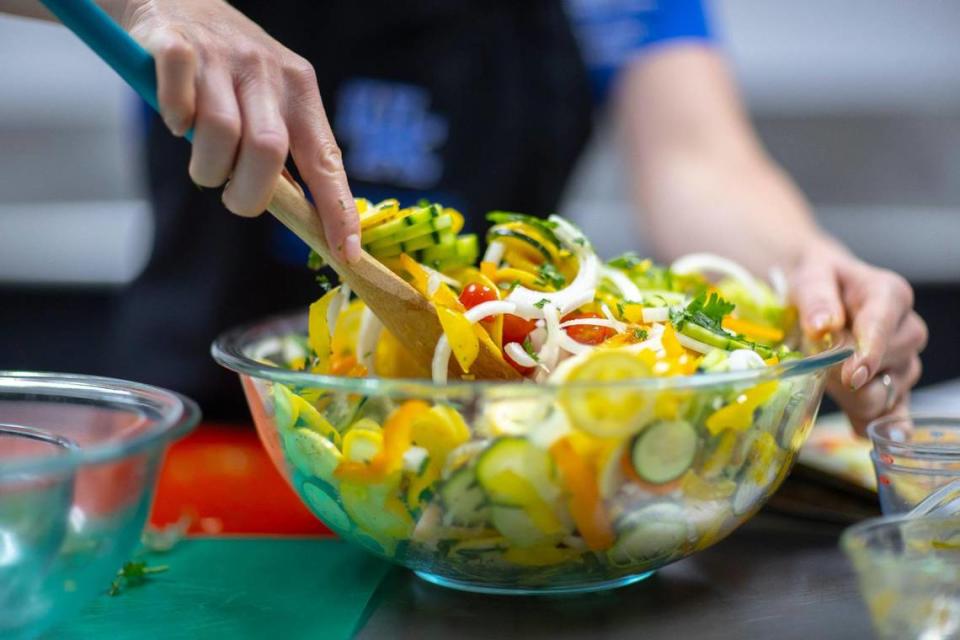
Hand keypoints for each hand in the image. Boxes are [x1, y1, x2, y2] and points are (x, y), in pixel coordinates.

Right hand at [115, 0, 359, 261]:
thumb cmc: (231, 67)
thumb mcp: (271, 97)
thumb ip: (286, 148)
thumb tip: (305, 215)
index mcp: (300, 90)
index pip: (326, 159)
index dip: (337, 208)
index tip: (347, 252)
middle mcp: (266, 71)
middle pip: (268, 150)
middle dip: (248, 194)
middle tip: (233, 197)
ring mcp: (220, 56)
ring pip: (220, 134)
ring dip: (207, 169)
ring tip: (203, 164)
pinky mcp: (174, 44)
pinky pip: (176, 101)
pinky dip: (173, 121)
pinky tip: (175, 120)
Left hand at [788, 237, 926, 433]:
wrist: (820, 291)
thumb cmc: (818, 280)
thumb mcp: (810, 276)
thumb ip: (816, 297)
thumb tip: (822, 324)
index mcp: (889, 295)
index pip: (885, 327)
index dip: (869, 354)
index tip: (853, 375)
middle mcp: (906, 329)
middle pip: (889, 366)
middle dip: (848, 373)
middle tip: (815, 362)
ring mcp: (903, 361)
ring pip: (888, 393)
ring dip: (853, 395)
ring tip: (826, 377)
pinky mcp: (893, 386)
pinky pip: (895, 412)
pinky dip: (881, 423)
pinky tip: (865, 429)